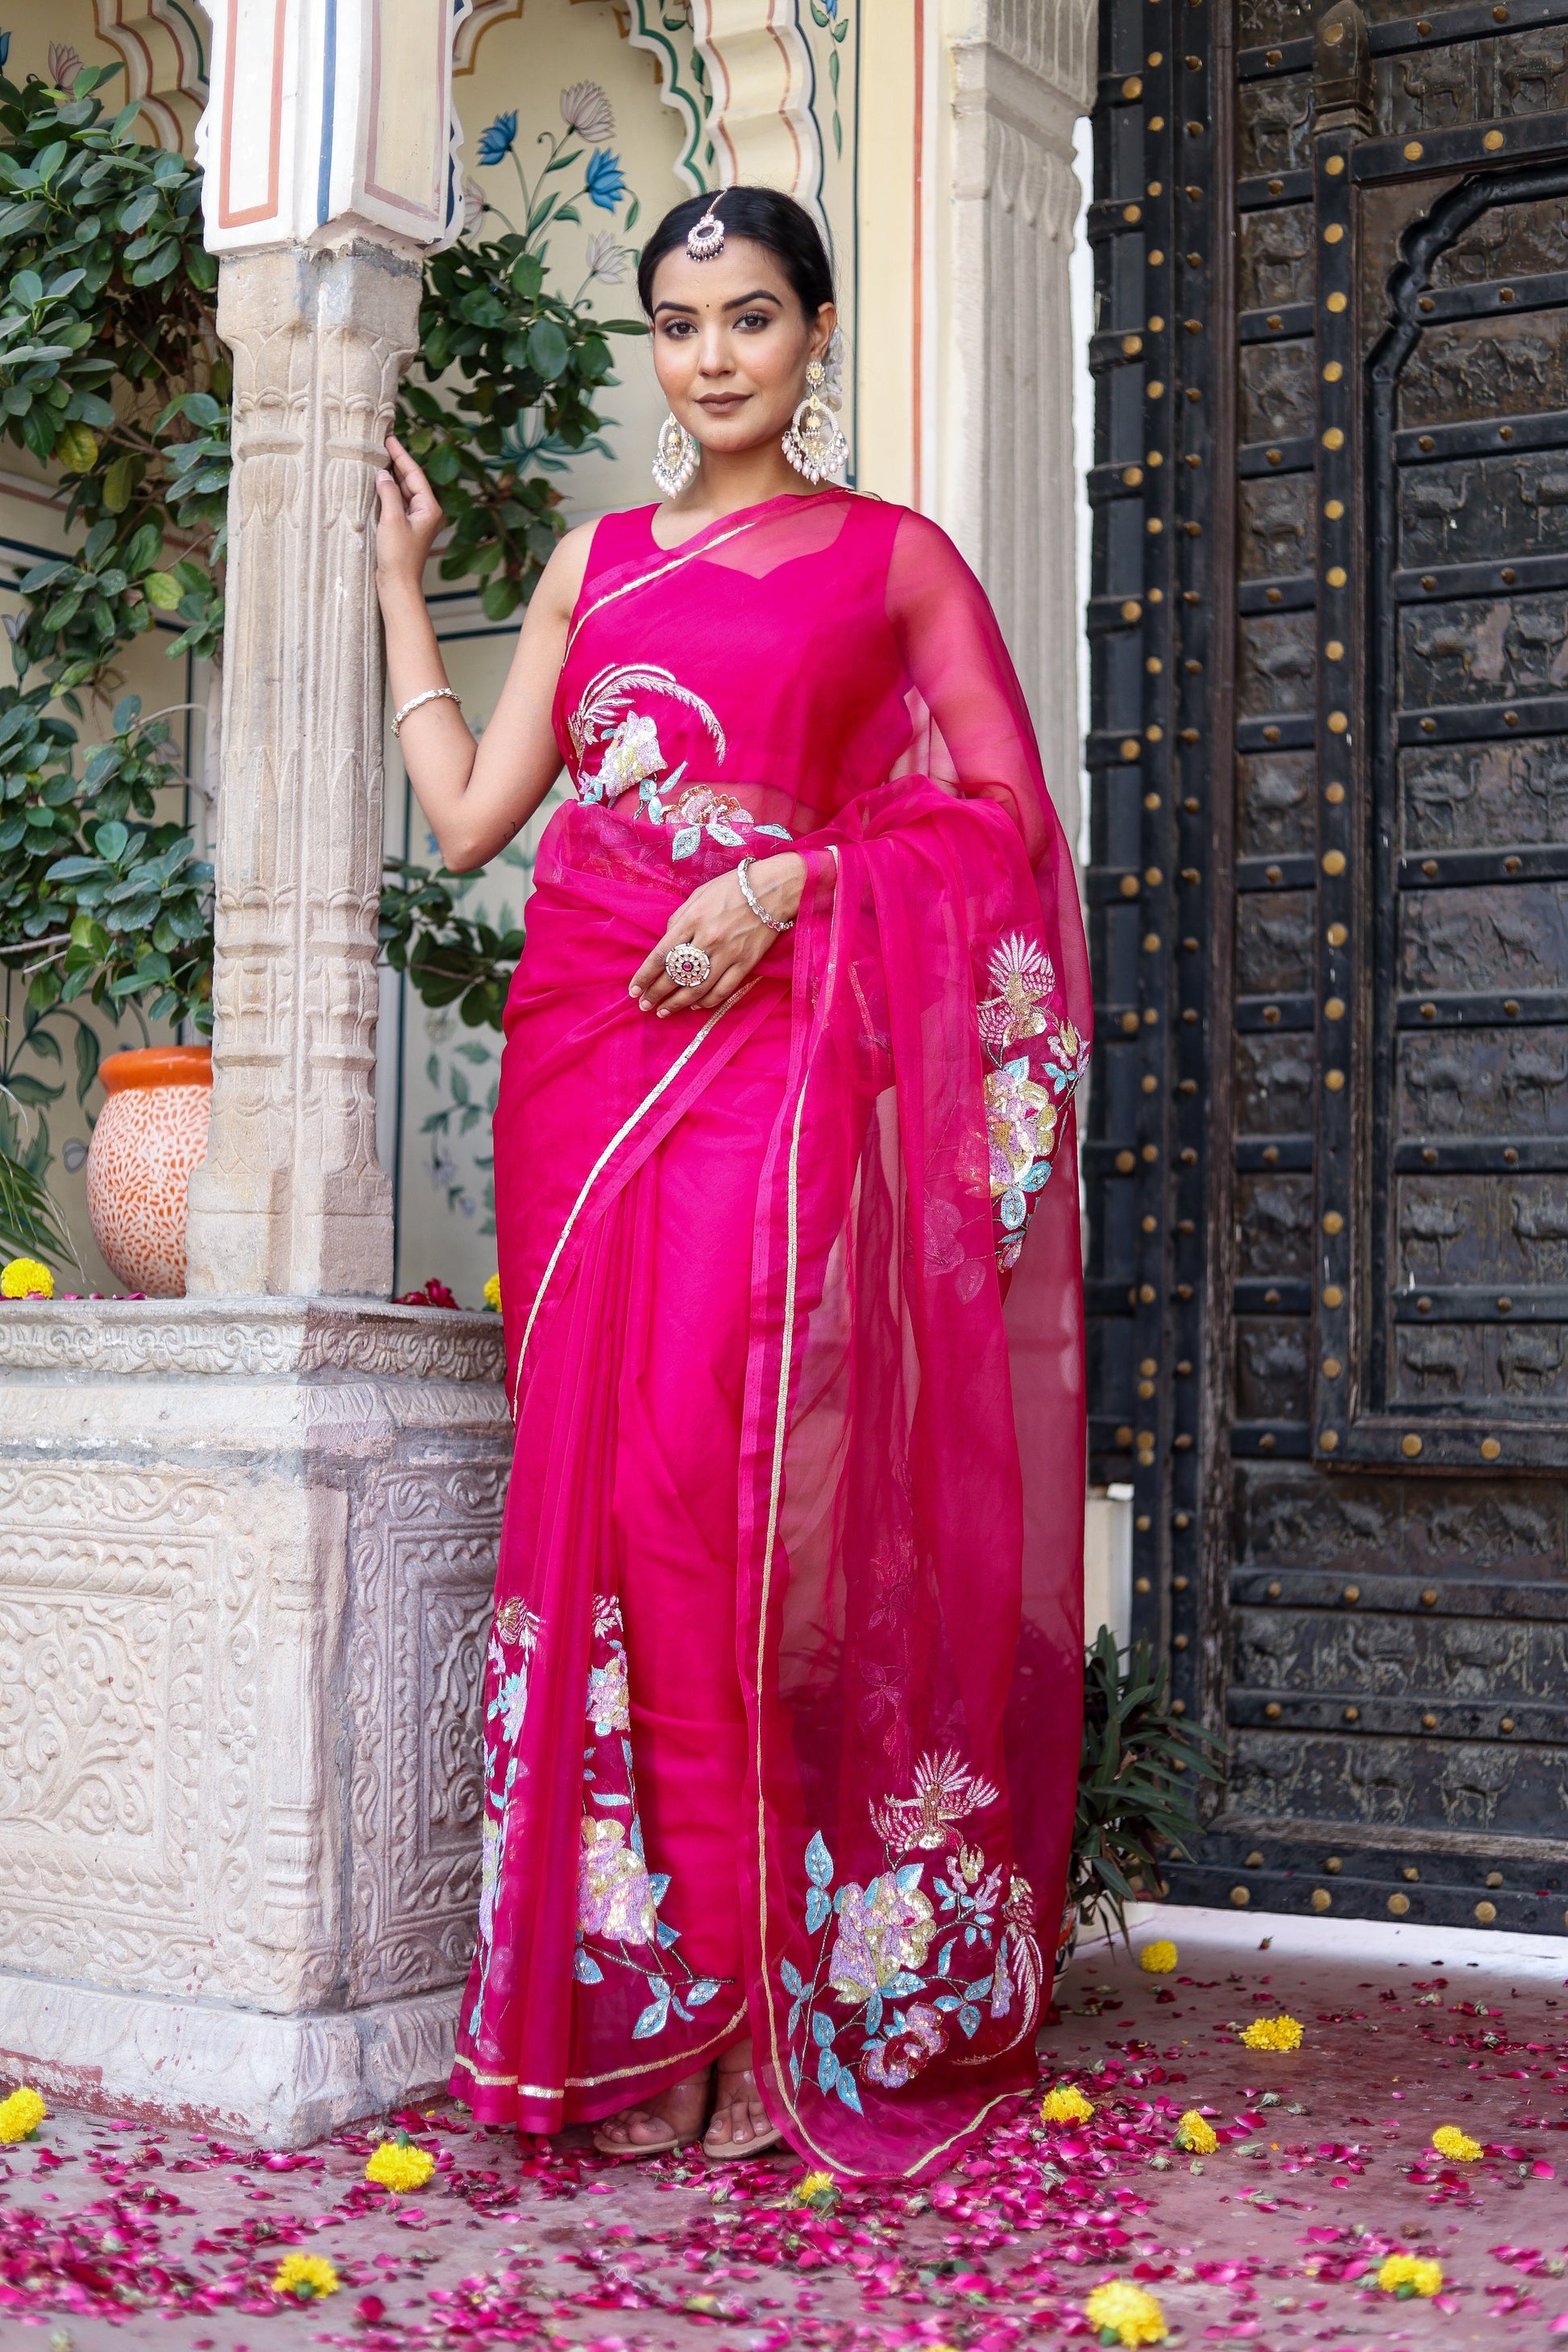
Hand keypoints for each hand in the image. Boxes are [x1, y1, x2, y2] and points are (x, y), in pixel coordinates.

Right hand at [375, 434, 444, 596]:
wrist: (397, 584)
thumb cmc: (398, 556)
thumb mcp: (391, 519)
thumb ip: (388, 493)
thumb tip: (383, 474)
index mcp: (429, 508)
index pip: (415, 474)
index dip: (401, 455)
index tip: (389, 439)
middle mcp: (426, 512)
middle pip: (411, 480)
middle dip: (397, 462)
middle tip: (382, 444)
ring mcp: (416, 520)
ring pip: (404, 491)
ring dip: (391, 476)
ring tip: (378, 458)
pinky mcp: (405, 528)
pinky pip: (398, 503)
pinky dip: (388, 491)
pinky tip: (378, 483)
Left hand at [630, 853, 804, 1016]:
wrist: (773, 889)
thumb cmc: (732, 888)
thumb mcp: (698, 895)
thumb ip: (679, 919)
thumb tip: (667, 941)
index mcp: (692, 920)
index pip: (661, 955)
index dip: (644, 976)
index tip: (634, 989)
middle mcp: (708, 940)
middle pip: (675, 976)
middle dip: (656, 993)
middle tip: (644, 1005)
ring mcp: (728, 954)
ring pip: (698, 988)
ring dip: (677, 1003)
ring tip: (664, 1011)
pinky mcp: (746, 964)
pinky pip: (723, 990)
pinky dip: (707, 1001)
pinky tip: (694, 1005)